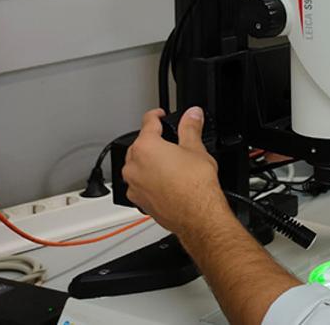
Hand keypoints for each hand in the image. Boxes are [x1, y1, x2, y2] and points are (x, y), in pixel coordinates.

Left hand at [123, 107, 230, 236]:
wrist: (196, 215)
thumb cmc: (195, 185)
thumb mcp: (196, 149)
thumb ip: (191, 127)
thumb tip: (193, 114)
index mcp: (146, 147)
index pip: (148, 122)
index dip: (157, 115)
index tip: (161, 115)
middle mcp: (133, 165)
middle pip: (140, 145)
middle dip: (155, 141)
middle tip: (173, 142)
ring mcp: (133, 184)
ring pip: (138, 166)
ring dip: (150, 162)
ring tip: (173, 164)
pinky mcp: (138, 200)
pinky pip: (140, 183)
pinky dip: (150, 179)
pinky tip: (168, 181)